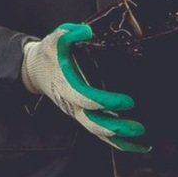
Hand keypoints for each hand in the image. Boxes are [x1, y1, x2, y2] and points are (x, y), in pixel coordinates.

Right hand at [21, 23, 149, 152]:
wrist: (33, 71)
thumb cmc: (47, 55)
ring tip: (144, 145)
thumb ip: (68, 34)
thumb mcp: (54, 39)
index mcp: (67, 88)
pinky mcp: (82, 115)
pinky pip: (100, 131)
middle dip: (116, 128)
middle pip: (94, 123)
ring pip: (98, 133)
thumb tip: (86, 31)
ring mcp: (77, 112)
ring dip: (121, 141)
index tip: (127, 101)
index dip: (107, 102)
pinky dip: (117, 141)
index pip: (87, 99)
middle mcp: (72, 105)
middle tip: (139, 129)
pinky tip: (136, 145)